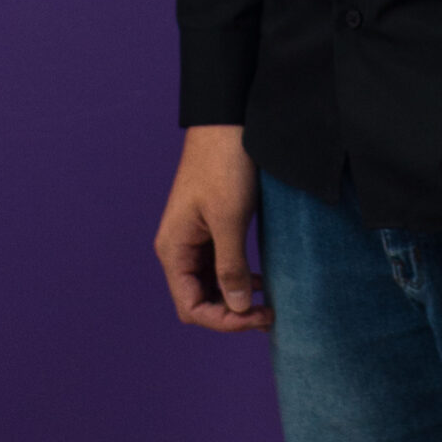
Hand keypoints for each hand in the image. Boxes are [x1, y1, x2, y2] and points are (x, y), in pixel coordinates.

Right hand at [154, 124, 274, 332]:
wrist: (226, 121)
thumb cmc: (223, 164)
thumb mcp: (229, 218)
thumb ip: (230, 265)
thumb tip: (236, 307)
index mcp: (173, 249)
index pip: (190, 307)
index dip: (222, 320)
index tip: (256, 317)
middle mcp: (178, 248)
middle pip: (199, 300)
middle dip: (231, 312)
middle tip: (268, 314)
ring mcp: (193, 238)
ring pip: (210, 284)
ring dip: (234, 297)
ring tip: (267, 303)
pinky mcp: (209, 227)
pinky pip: (218, 264)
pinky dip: (236, 277)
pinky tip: (259, 280)